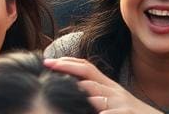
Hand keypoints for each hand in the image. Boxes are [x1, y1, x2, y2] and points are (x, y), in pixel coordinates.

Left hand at [43, 57, 162, 113]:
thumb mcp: (115, 102)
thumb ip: (99, 96)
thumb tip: (78, 91)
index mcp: (109, 87)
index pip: (87, 68)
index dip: (68, 62)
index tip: (50, 61)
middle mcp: (114, 91)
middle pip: (87, 75)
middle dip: (66, 68)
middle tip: (47, 65)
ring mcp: (120, 103)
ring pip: (95, 93)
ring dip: (78, 90)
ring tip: (58, 85)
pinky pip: (109, 113)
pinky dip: (100, 113)